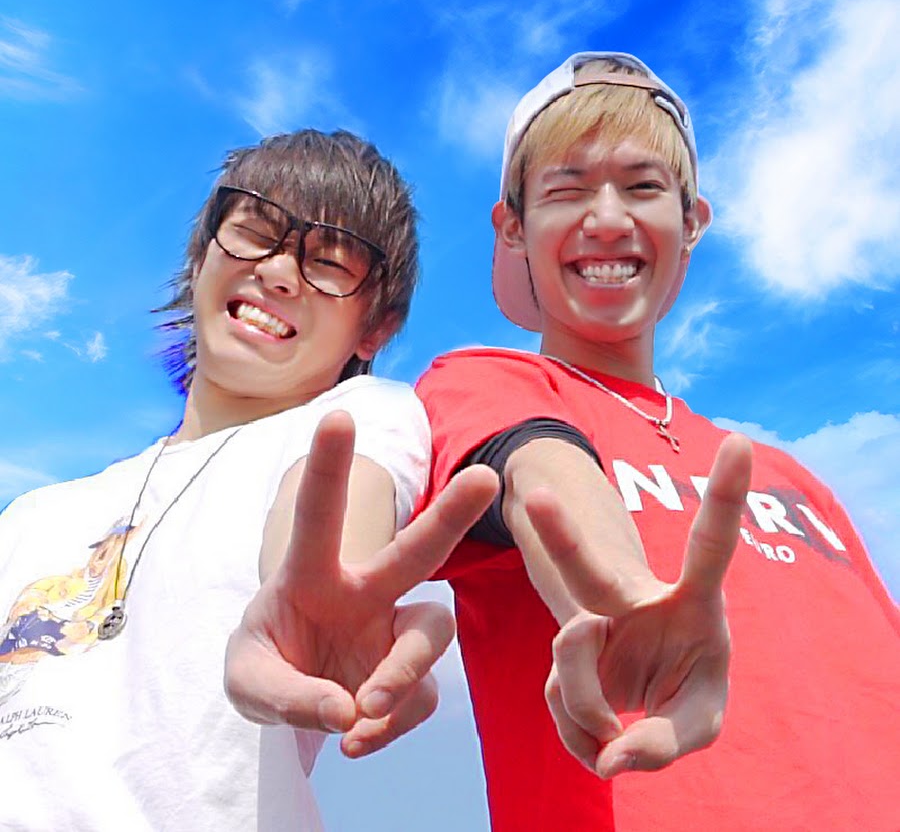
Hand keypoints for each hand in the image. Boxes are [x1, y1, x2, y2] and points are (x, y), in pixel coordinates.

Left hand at [224, 411, 497, 756]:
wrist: (294, 702)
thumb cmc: (267, 666)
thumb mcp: (248, 681)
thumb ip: (288, 695)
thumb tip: (351, 711)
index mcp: (312, 575)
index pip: (318, 516)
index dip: (330, 468)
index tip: (338, 415)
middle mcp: (364, 592)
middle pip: (416, 550)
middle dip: (449, 513)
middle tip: (485, 478)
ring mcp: (393, 633)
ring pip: (432, 631)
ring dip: (404, 672)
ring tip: (367, 709)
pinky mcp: (411, 677)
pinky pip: (420, 697)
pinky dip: (391, 723)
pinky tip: (357, 736)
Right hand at [529, 433, 751, 778]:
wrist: (637, 691)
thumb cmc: (686, 691)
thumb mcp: (698, 722)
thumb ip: (664, 744)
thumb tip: (609, 758)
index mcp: (694, 603)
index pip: (710, 547)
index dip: (724, 496)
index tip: (739, 441)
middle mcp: (636, 598)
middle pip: (593, 570)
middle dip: (562, 537)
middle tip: (536, 499)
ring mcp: (592, 619)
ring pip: (569, 652)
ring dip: (591, 711)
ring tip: (613, 734)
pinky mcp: (563, 649)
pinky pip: (559, 697)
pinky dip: (581, 732)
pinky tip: (599, 730)